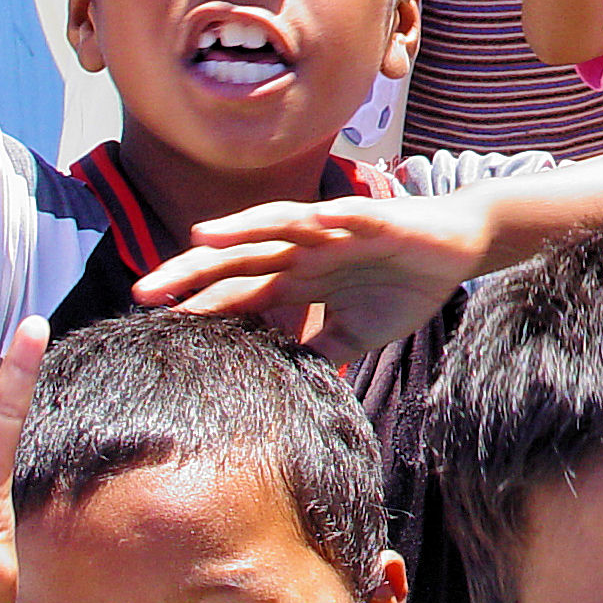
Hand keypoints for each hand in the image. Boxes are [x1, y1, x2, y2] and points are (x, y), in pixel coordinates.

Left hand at [134, 194, 486, 361]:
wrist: (460, 248)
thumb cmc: (406, 287)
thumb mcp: (355, 336)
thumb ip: (316, 352)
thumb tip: (282, 386)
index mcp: (298, 280)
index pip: (236, 294)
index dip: (197, 308)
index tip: (152, 329)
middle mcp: (305, 252)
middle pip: (238, 259)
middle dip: (192, 273)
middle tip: (142, 293)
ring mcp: (333, 232)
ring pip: (274, 228)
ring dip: (237, 233)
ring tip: (197, 239)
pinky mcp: (369, 219)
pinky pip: (335, 216)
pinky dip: (311, 217)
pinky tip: (292, 219)